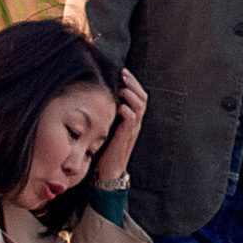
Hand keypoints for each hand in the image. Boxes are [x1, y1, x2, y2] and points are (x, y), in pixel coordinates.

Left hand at [98, 66, 147, 180]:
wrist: (110, 171)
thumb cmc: (106, 148)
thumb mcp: (109, 126)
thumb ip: (109, 113)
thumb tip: (99, 96)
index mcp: (133, 118)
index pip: (139, 96)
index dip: (133, 83)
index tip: (124, 71)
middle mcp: (135, 122)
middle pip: (143, 98)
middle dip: (134, 84)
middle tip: (124, 74)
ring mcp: (132, 130)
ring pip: (140, 107)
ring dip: (131, 95)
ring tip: (122, 89)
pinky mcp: (126, 137)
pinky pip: (132, 121)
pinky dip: (128, 112)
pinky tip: (120, 107)